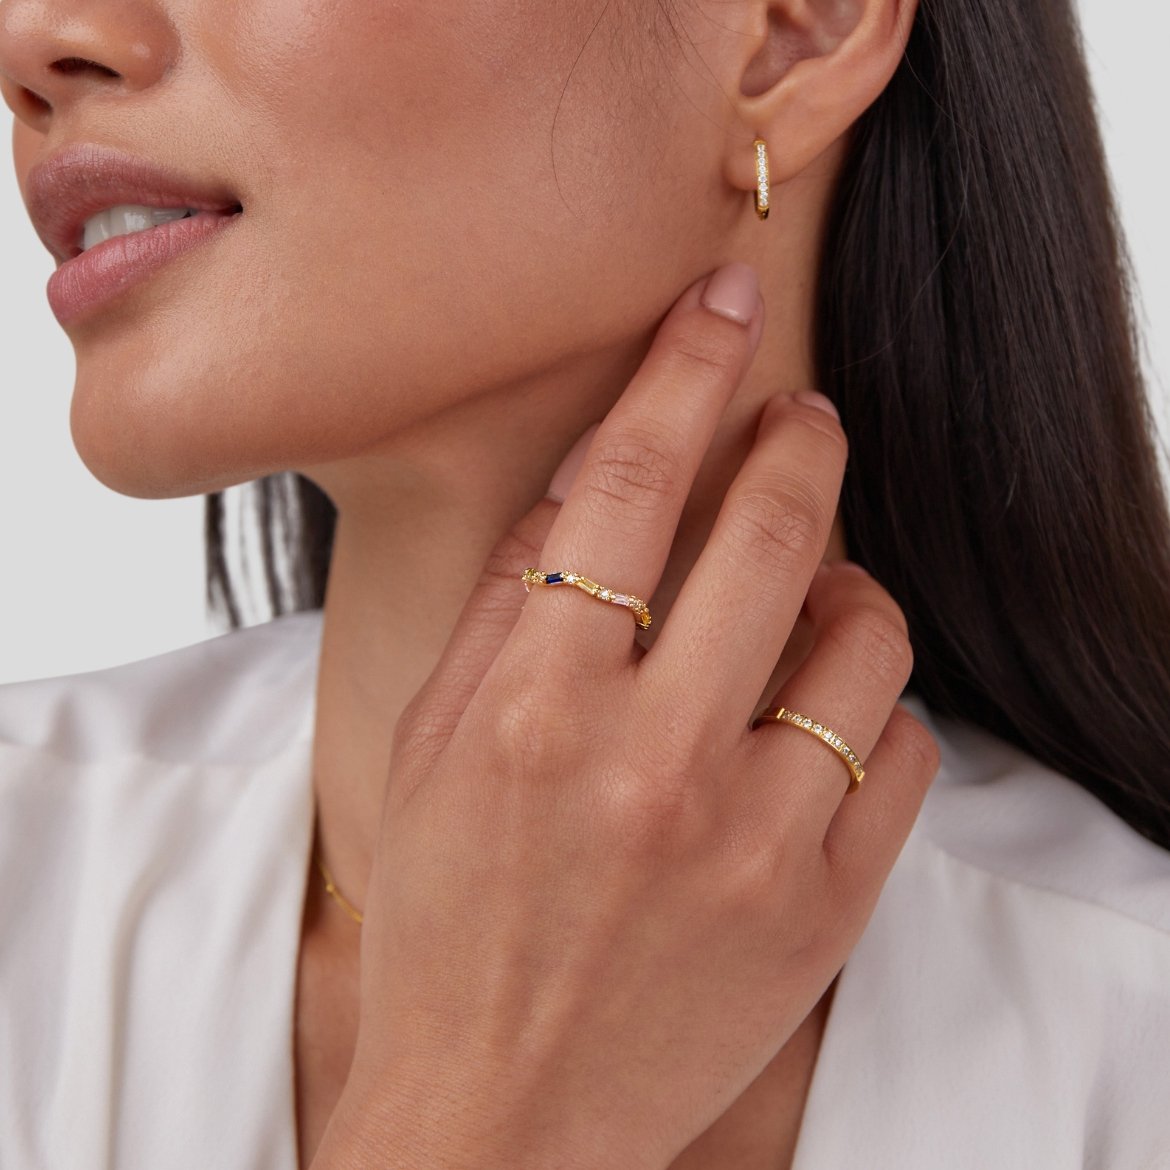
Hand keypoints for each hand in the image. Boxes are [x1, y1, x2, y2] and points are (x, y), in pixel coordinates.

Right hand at [314, 263, 939, 1169]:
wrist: (504, 1109)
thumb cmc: (452, 921)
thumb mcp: (430, 753)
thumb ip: (503, 613)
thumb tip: (581, 495)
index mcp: (534, 710)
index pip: (627, 487)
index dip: (682, 371)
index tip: (723, 302)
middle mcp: (649, 761)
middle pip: (771, 533)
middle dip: (800, 441)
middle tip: (803, 418)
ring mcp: (750, 839)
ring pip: (867, 638)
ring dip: (850, 581)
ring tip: (820, 588)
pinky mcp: (821, 911)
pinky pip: (901, 752)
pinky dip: (875, 706)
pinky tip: (829, 713)